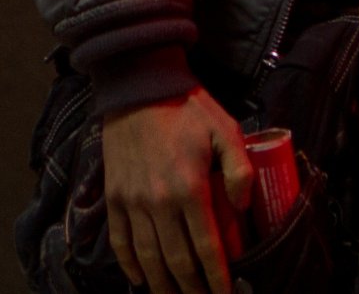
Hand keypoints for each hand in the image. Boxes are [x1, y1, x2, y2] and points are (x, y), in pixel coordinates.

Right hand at [101, 87, 252, 293]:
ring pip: (148, 259)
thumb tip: (244, 208)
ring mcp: (132, 202)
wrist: (138, 85)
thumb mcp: (226, 129)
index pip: (207, 249)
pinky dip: (130, 266)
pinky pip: (120, 241)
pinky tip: (141, 280)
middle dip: (193, 289)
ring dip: (163, 286)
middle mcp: (159, 202)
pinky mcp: (114, 197)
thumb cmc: (187, 107)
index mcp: (190, 188)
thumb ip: (240, 169)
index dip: (218, 278)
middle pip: (177, 263)